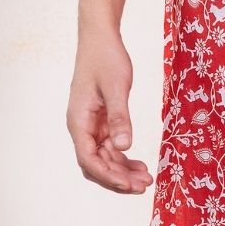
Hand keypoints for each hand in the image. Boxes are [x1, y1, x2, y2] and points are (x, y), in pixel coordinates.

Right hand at [66, 32, 152, 193]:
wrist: (100, 38)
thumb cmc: (105, 58)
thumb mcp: (116, 87)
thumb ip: (119, 117)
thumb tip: (123, 147)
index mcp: (78, 122)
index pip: (89, 160)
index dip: (109, 176)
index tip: (130, 185)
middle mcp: (81, 128)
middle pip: (96, 165)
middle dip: (118, 178)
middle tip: (144, 186)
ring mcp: (91, 126)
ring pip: (104, 159)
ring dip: (122, 171)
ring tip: (146, 179)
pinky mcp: (101, 121)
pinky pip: (110, 147)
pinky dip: (123, 157)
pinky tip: (139, 164)